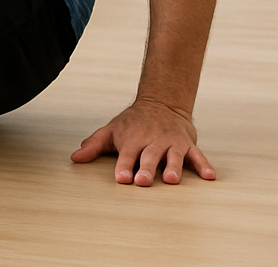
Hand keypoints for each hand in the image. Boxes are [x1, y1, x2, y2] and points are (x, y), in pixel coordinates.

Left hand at [70, 98, 216, 185]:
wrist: (160, 103)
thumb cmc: (132, 123)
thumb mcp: (111, 131)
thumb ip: (94, 145)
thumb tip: (74, 158)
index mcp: (132, 140)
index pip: (126, 155)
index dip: (123, 166)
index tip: (121, 178)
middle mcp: (152, 142)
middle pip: (149, 157)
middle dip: (146, 169)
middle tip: (143, 182)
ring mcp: (171, 143)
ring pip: (173, 157)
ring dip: (173, 168)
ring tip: (172, 179)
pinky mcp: (187, 145)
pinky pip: (198, 156)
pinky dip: (204, 165)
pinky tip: (209, 176)